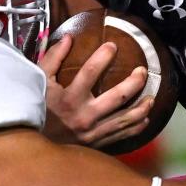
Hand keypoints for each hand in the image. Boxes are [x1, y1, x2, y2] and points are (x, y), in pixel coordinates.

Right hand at [38, 34, 153, 148]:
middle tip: (142, 71)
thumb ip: (52, 59)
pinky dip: (136, 127)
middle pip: (117, 97)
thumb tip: (68, 38)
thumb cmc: (37, 110)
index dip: (103, 57)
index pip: (89, 73)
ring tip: (151, 98)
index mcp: (69, 98)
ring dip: (141, 107)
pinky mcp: (96, 143)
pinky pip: (122, 135)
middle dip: (134, 82)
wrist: (34, 147)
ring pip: (125, 119)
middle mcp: (84, 116)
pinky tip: (145, 119)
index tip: (112, 46)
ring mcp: (93, 132)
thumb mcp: (39, 82)